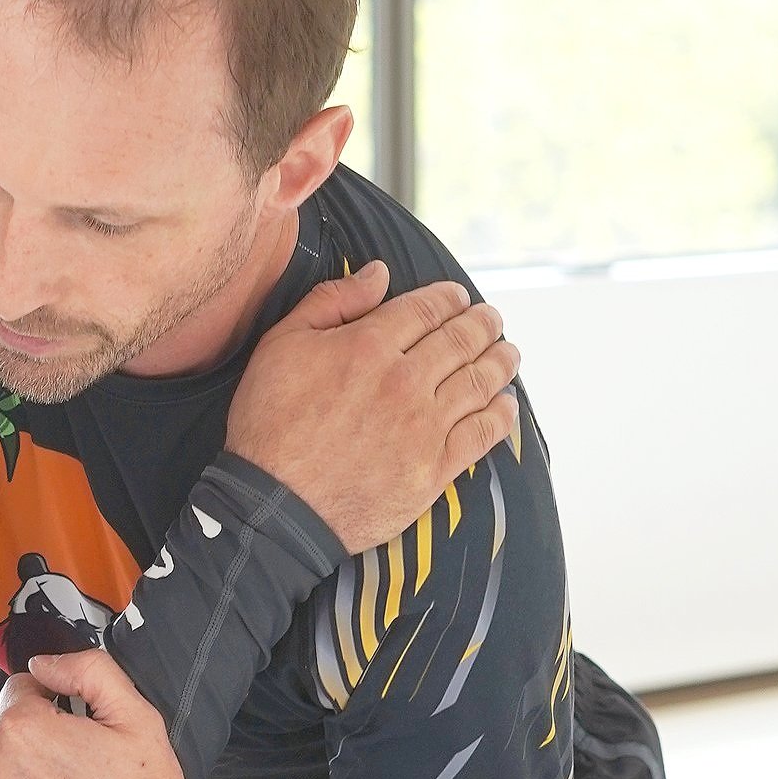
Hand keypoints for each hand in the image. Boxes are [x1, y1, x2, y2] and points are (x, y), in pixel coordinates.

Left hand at [0, 647, 189, 778]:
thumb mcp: (141, 727)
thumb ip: (92, 673)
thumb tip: (44, 663)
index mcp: (24, 726)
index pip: (21, 689)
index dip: (53, 706)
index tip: (75, 733)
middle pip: (3, 726)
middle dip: (34, 738)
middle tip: (75, 772)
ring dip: (17, 771)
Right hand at [226, 259, 519, 553]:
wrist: (275, 505)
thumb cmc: (269, 423)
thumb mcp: (281, 345)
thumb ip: (332, 301)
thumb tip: (379, 273)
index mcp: (369, 345)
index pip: (427, 308)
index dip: (449, 298)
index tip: (459, 297)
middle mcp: (405, 381)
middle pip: (461, 340)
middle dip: (482, 324)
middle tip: (491, 319)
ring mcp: (425, 426)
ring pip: (479, 382)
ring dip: (500, 362)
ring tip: (508, 352)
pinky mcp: (435, 468)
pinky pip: (483, 433)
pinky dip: (501, 414)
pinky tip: (507, 404)